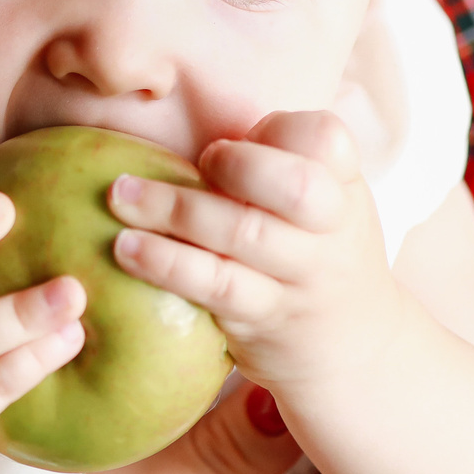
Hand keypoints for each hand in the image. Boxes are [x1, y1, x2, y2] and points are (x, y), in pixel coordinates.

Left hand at [106, 111, 399, 396]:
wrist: (353, 352)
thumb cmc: (316, 257)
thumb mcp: (321, 207)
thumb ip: (276, 165)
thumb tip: (188, 122)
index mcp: (343, 188)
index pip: (327, 138)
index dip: (280, 131)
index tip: (238, 139)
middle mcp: (332, 231)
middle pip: (295, 186)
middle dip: (236, 166)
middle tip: (198, 162)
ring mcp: (301, 279)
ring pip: (243, 235)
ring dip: (174, 210)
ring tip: (120, 196)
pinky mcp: (265, 319)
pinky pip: (215, 286)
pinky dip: (167, 263)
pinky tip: (126, 249)